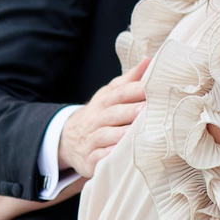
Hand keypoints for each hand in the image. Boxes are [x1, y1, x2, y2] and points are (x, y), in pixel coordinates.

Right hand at [57, 57, 150, 177]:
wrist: (67, 140)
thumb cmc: (98, 114)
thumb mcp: (109, 95)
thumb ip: (129, 80)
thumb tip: (149, 60)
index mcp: (104, 101)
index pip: (119, 93)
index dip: (135, 90)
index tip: (152, 87)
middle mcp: (96, 119)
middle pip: (113, 114)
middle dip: (129, 111)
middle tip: (145, 109)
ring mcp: (91, 139)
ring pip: (104, 135)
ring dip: (118, 134)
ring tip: (133, 133)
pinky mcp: (89, 159)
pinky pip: (97, 157)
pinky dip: (106, 156)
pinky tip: (117, 155)